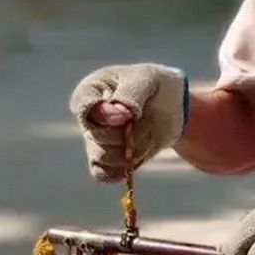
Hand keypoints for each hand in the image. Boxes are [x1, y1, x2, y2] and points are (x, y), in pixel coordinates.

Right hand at [69, 64, 186, 181]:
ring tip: (148, 132)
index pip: (84, 105)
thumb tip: (120, 114)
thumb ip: (130, 93)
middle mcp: (88, 117)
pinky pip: (104, 174)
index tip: (128, 114)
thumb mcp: (147, 79)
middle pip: (99, 136)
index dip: (105, 114)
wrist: (171, 105)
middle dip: (128, 132)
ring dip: (135, 148)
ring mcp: (95, 140)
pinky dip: (125, 168)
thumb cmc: (154, 85)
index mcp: (91, 89)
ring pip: (106, 157)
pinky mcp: (107, 160)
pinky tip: (140, 154)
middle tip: (145, 119)